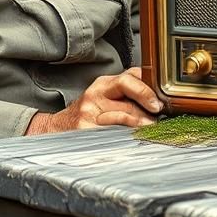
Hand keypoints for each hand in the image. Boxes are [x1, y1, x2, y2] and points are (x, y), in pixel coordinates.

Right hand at [26, 67, 162, 134]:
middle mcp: (95, 94)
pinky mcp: (85, 129)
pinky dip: (125, 136)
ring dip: (140, 124)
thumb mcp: (106, 98)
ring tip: (148, 130)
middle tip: (157, 117)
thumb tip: (159, 105)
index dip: (147, 89)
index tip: (158, 103)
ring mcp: (89, 112)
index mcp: (103, 84)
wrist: (58, 129)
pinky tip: (130, 139)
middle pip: (127, 94)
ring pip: (123, 114)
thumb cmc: (89, 115)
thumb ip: (129, 95)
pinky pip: (112, 132)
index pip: (129, 77)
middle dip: (147, 108)